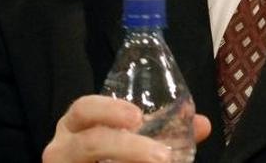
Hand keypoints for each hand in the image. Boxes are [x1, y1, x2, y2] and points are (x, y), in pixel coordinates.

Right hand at [42, 95, 211, 162]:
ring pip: (90, 162)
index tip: (138, 116)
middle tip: (161, 157)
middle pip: (88, 143)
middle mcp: (62, 149)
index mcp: (75, 127)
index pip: (83, 109)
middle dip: (125, 147)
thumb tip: (203, 124)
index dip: (108, 110)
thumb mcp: (125, 138)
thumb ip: (160, 131)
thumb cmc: (104, 154)